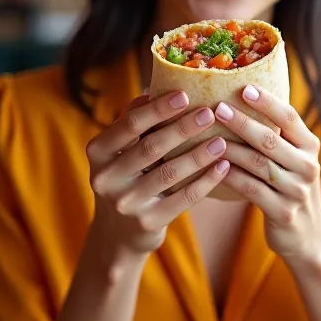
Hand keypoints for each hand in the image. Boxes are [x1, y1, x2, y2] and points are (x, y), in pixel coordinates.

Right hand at [86, 91, 229, 256]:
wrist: (118, 234)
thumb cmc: (127, 177)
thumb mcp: (120, 151)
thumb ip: (135, 121)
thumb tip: (158, 85)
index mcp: (98, 152)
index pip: (129, 124)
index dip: (157, 109)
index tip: (185, 94)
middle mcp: (105, 178)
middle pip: (150, 147)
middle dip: (182, 128)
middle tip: (210, 113)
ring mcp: (125, 203)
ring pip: (169, 173)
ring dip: (198, 155)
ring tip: (222, 141)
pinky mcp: (147, 223)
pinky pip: (183, 198)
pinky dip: (205, 181)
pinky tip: (223, 167)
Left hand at [215, 86, 320, 265]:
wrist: (308, 235)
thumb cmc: (289, 186)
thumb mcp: (293, 159)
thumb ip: (277, 135)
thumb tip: (241, 96)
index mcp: (310, 146)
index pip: (290, 117)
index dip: (268, 102)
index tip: (245, 88)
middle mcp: (308, 166)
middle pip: (270, 139)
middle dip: (241, 122)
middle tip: (217, 108)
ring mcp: (297, 191)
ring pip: (257, 164)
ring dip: (230, 149)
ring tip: (206, 137)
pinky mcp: (283, 212)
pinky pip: (250, 189)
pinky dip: (229, 176)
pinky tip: (212, 167)